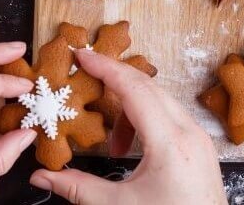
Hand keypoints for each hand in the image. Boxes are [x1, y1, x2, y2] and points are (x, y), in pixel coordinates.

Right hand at [30, 48, 225, 204]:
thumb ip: (77, 188)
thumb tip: (42, 176)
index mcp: (170, 144)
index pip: (134, 89)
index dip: (105, 68)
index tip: (82, 55)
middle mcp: (190, 134)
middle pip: (148, 88)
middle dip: (115, 82)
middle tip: (86, 79)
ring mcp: (200, 139)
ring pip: (161, 102)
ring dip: (131, 109)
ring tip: (113, 144)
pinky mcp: (202, 148)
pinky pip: (172, 117)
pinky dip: (148, 120)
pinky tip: (132, 148)